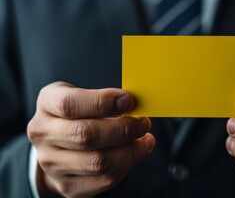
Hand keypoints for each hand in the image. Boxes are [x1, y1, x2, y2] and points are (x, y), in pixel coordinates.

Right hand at [27, 82, 154, 197]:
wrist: (57, 145)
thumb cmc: (77, 114)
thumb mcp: (83, 95)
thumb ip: (104, 99)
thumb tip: (133, 105)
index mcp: (47, 103)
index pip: (70, 104)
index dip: (103, 102)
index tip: (128, 101)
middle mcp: (43, 133)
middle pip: (86, 135)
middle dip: (123, 129)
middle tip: (143, 123)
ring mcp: (52, 163)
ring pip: (98, 162)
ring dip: (130, 151)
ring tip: (144, 140)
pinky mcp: (67, 185)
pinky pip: (104, 180)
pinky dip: (126, 166)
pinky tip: (134, 154)